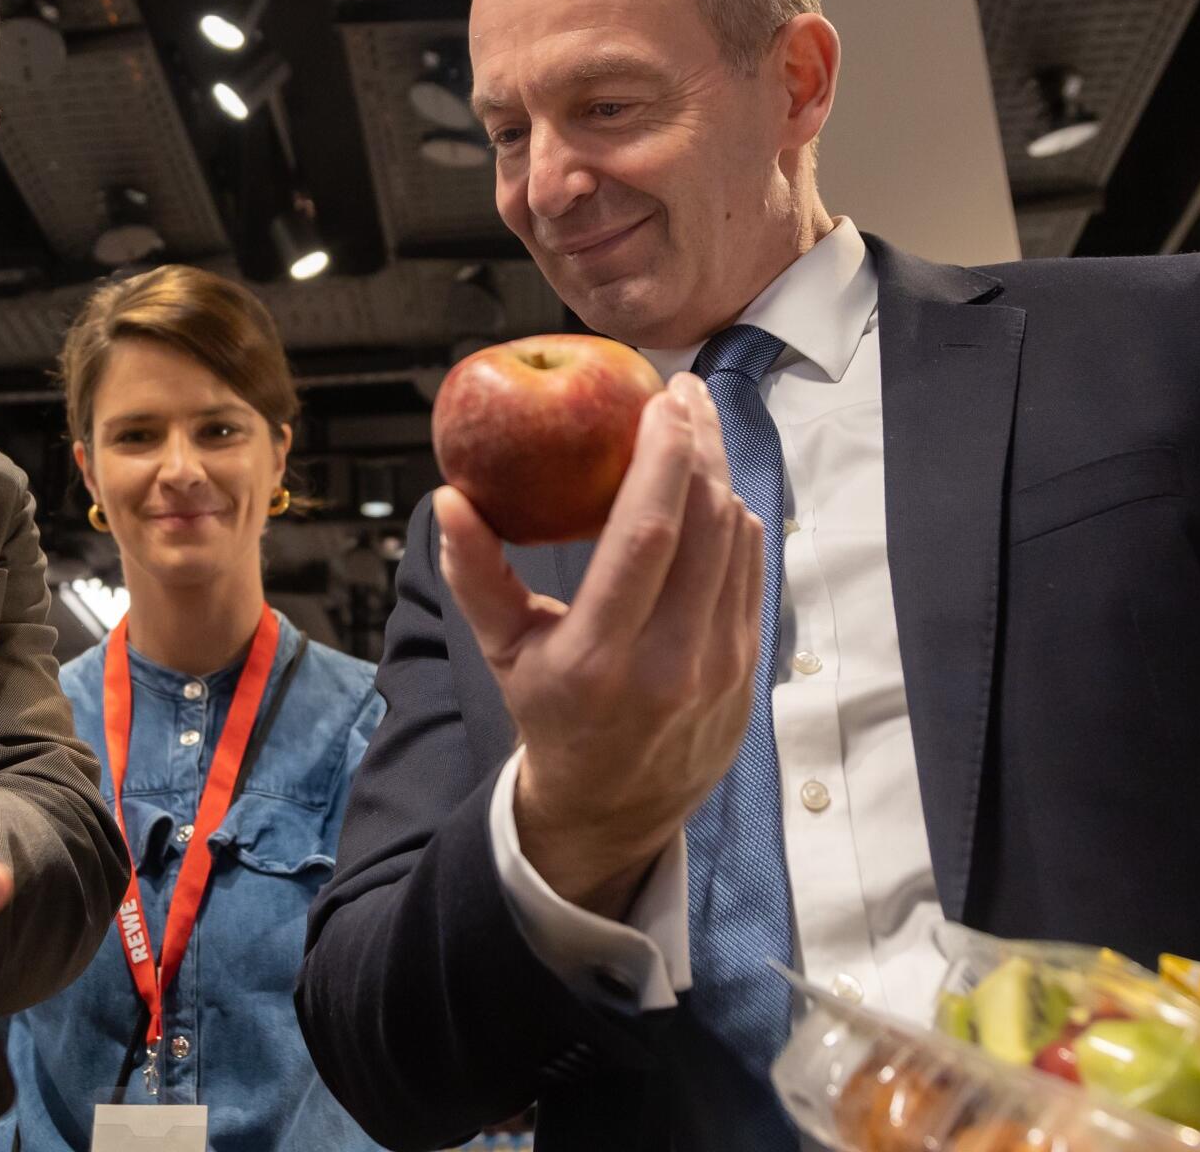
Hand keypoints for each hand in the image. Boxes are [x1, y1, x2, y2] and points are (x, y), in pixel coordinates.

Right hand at [438, 373, 767, 917]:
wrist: (616, 808)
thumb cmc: (550, 714)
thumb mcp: (503, 653)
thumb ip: (476, 575)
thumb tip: (447, 499)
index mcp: (599, 657)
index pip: (649, 534)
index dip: (663, 457)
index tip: (660, 399)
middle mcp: (671, 662)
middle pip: (706, 523)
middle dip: (700, 443)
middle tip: (682, 391)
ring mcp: (722, 666)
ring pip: (739, 540)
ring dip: (721, 473)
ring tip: (696, 427)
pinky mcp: (752, 666)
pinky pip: (752, 569)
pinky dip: (735, 519)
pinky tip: (712, 489)